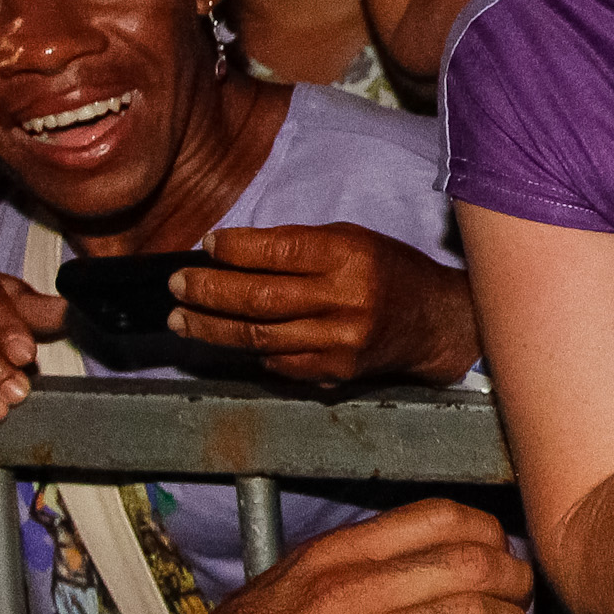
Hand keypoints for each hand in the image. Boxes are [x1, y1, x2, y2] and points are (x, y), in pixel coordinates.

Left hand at [167, 225, 481, 386]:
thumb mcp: (352, 240)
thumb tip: (232, 251)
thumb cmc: (389, 271)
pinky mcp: (333, 373)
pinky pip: (276, 362)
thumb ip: (297, 246)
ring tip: (181, 317)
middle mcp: (344, 301)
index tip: (207, 245)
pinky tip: (225, 338)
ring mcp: (338, 343)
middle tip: (178, 284)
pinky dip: (247, 350)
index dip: (234, 249)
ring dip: (210, 327)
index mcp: (350, 257)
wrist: (435, 322)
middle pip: (258, 299)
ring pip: (256, 337)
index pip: (277, 252)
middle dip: (208, 291)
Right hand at [184, 499, 534, 613]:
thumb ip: (348, 566)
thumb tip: (413, 559)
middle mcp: (353, 594)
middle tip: (522, 600)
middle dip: (515, 582)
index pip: (440, 518)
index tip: (499, 551)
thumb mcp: (284, 585)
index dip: (488, 534)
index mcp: (334, 557)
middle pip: (472, 566)